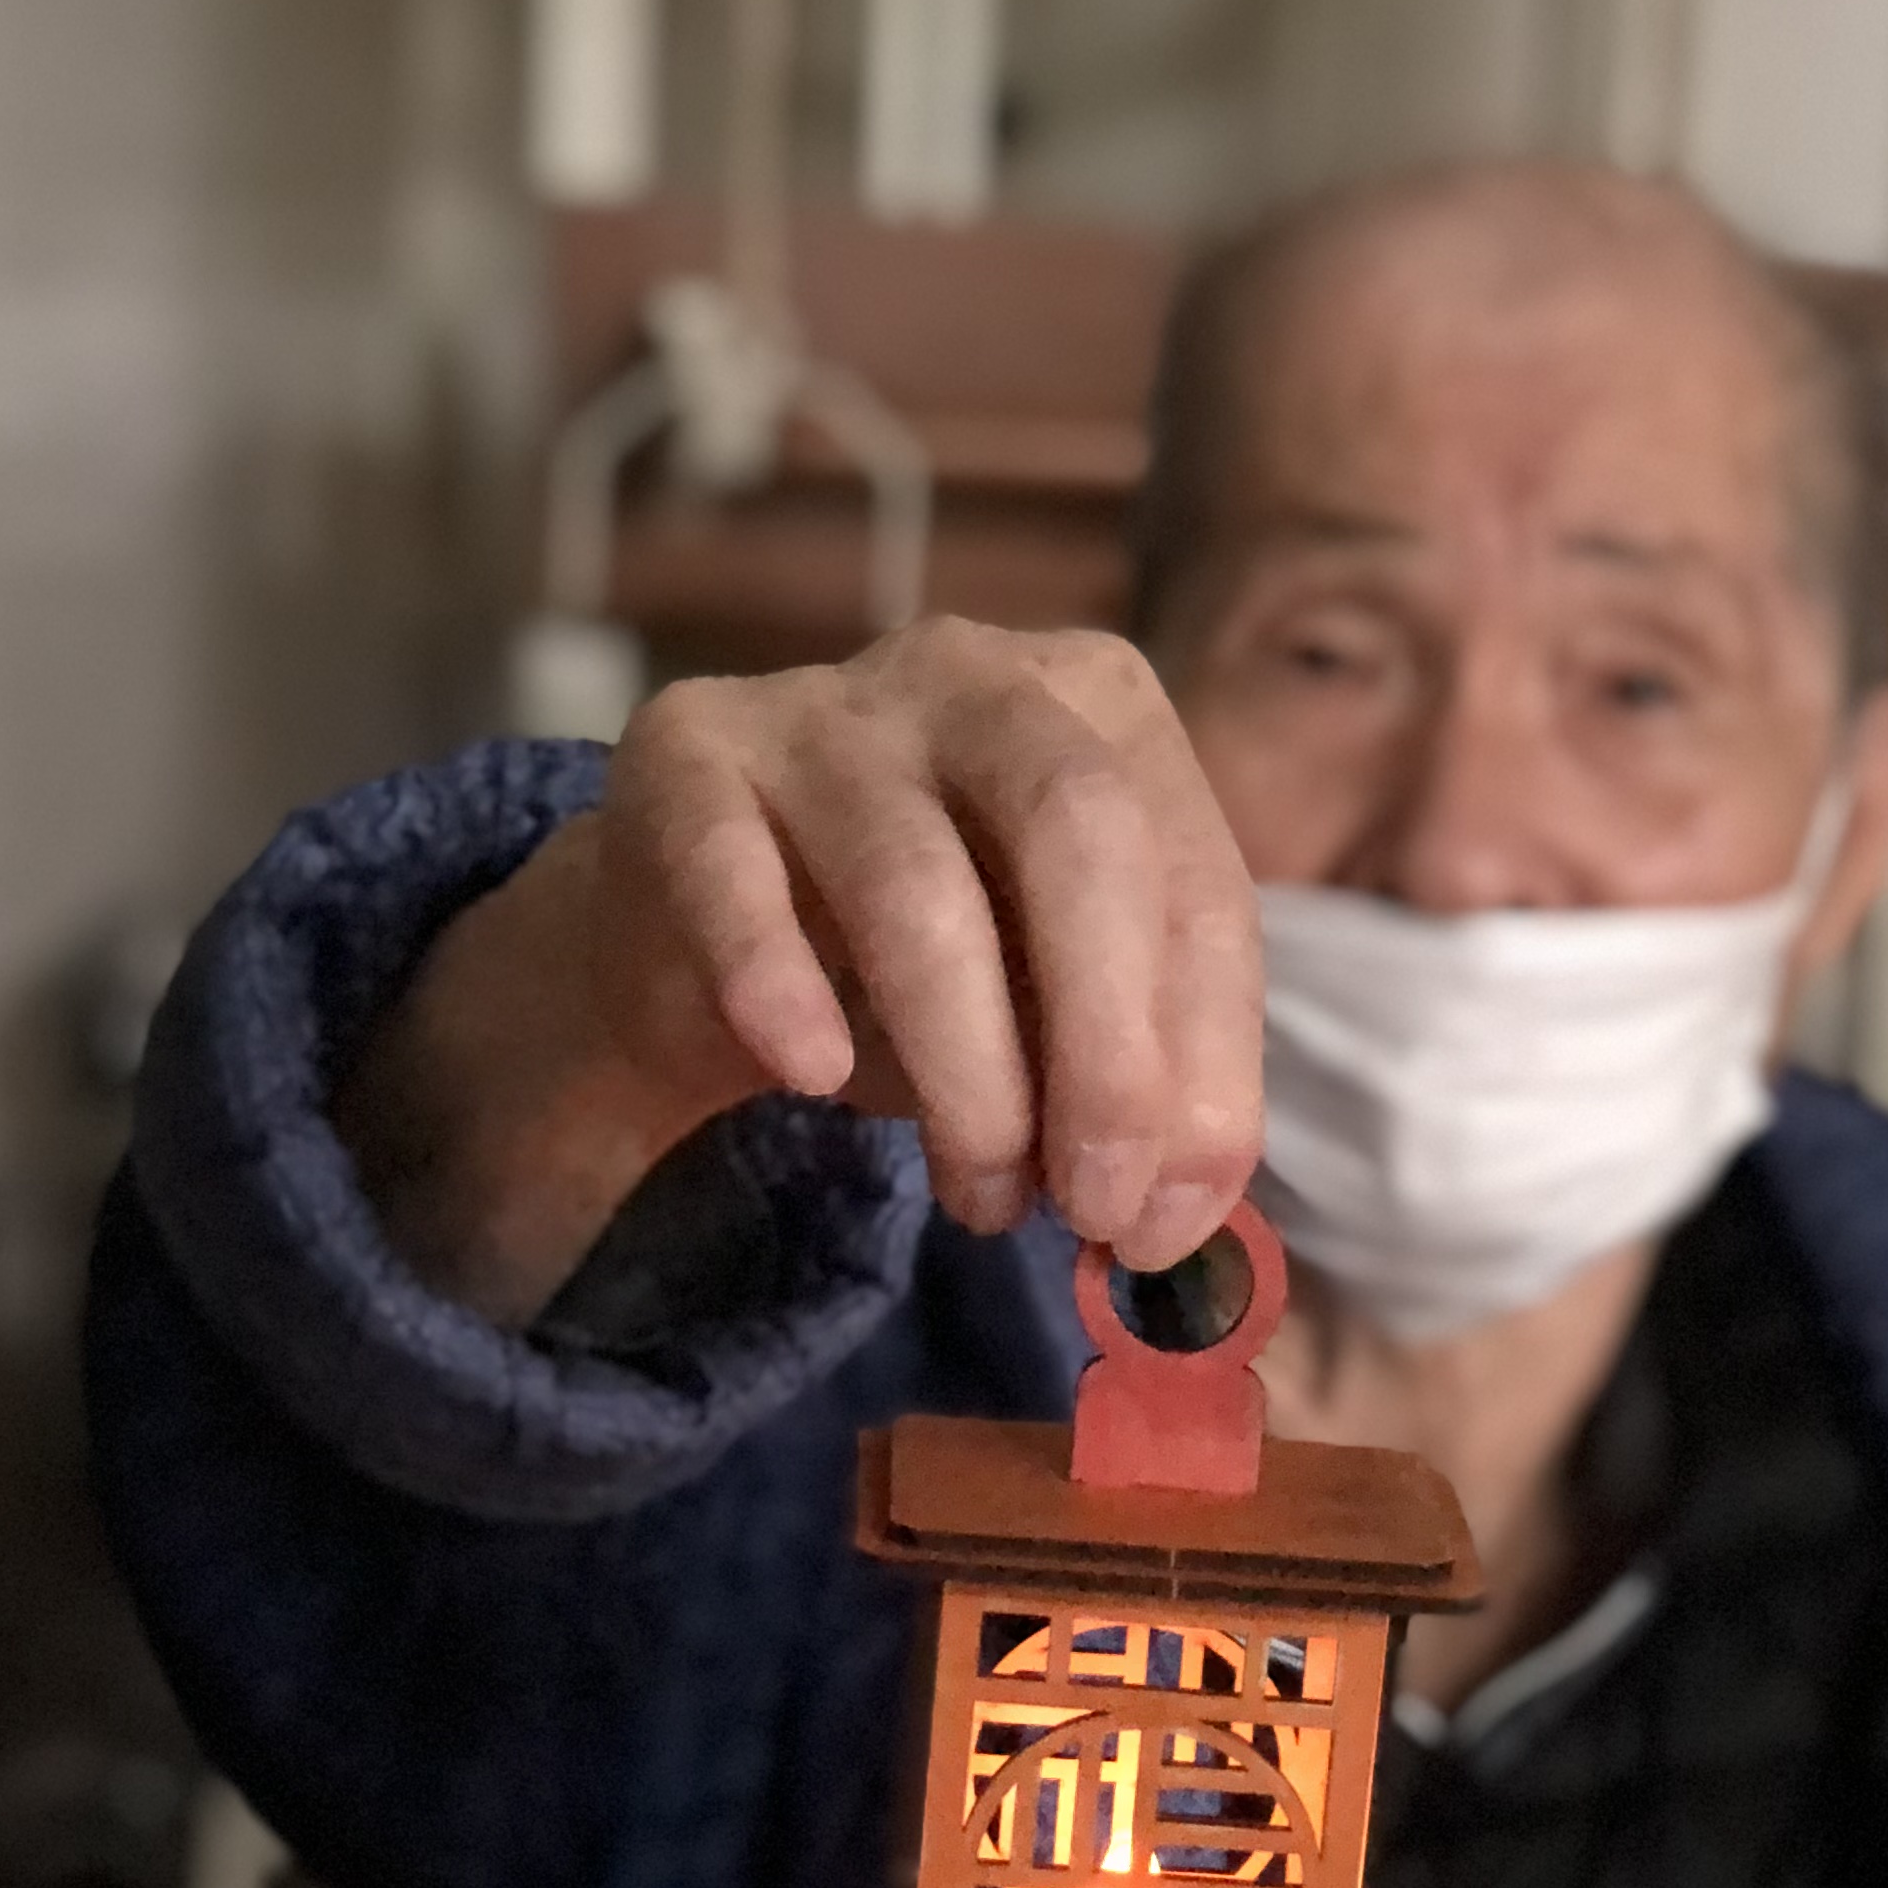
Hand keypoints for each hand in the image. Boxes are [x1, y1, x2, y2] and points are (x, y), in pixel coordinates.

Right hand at [346, 620, 1263, 1325]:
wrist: (691, 933)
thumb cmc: (912, 962)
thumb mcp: (1051, 1013)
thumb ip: (1133, 1085)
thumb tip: (1175, 1215)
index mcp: (1103, 706)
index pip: (1196, 876)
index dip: (1203, 1059)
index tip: (1171, 1212)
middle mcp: (975, 672)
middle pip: (1078, 833)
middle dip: (1107, 1049)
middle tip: (1097, 1206)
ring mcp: (822, 703)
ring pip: (918, 886)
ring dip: (966, 1073)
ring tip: (982, 1198)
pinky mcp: (684, 753)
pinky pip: (733, 876)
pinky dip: (778, 984)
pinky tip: (810, 1075)